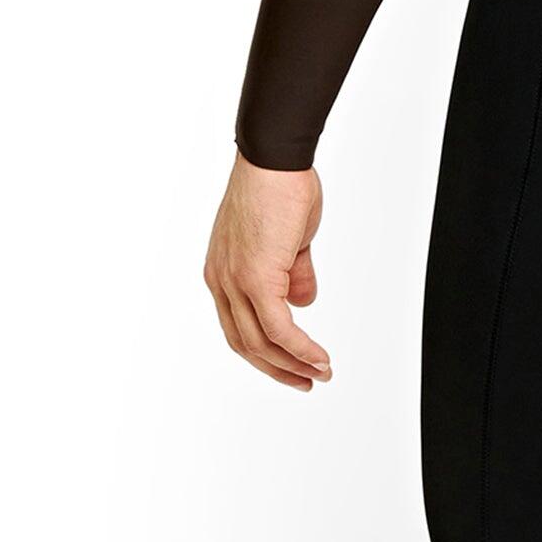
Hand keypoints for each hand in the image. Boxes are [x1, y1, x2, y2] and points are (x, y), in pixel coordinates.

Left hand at [204, 155, 332, 391]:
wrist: (274, 160)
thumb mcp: (286, 239)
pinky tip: (319, 357)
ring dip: (293, 364)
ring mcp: (235, 281)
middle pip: (245, 343)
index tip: (290, 364)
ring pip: (261, 342)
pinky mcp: (255, 278)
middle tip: (305, 380)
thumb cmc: (279, 187)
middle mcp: (221, 280)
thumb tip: (302, 302)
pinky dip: (301, 348)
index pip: (237, 326)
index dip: (264, 351)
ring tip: (320, 373)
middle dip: (278, 368)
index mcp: (223, 271)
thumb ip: (292, 274)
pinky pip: (279, 328)